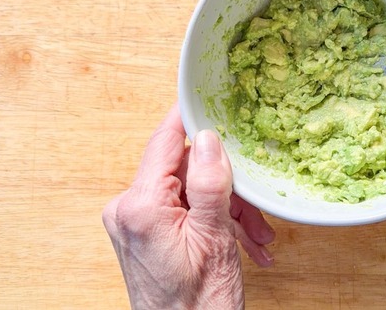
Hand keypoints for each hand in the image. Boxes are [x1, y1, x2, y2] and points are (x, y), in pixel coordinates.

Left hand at [102, 104, 274, 308]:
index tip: (209, 97)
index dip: (190, 118)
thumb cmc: (197, 306)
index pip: (164, 141)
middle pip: (185, 170)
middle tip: (256, 210)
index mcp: (140, 206)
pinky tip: (244, 244)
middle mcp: (129, 210)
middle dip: (226, 187)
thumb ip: (209, 183)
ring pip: (191, 192)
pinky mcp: (146, 235)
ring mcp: (136, 223)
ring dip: (228, 210)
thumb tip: (208, 138)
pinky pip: (186, 212)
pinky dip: (216, 223)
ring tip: (256, 238)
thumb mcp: (214, 238)